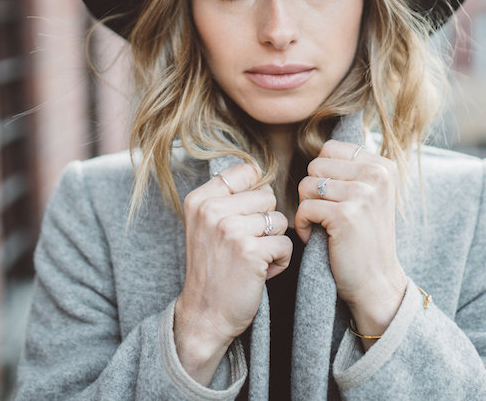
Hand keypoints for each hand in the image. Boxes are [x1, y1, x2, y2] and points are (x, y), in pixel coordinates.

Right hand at [174, 163, 291, 383]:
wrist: (204, 314)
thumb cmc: (212, 269)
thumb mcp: (205, 225)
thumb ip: (227, 198)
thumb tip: (262, 174)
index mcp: (199, 199)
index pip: (246, 171)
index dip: (255, 194)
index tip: (244, 217)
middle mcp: (212, 210)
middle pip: (268, 196)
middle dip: (265, 222)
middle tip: (246, 245)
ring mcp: (230, 230)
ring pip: (279, 220)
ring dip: (273, 242)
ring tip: (252, 259)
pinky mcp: (250, 252)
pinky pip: (285, 245)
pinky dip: (280, 262)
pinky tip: (260, 273)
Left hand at [294, 140, 406, 337]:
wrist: (376, 282)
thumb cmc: (364, 239)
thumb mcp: (370, 195)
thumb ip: (356, 165)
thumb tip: (355, 125)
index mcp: (383, 166)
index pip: (330, 149)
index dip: (321, 174)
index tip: (334, 198)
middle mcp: (376, 175)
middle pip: (315, 165)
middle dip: (311, 192)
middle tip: (326, 215)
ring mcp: (362, 194)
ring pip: (306, 185)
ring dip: (306, 209)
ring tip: (323, 226)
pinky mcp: (345, 215)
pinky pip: (304, 207)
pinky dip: (303, 225)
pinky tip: (318, 238)